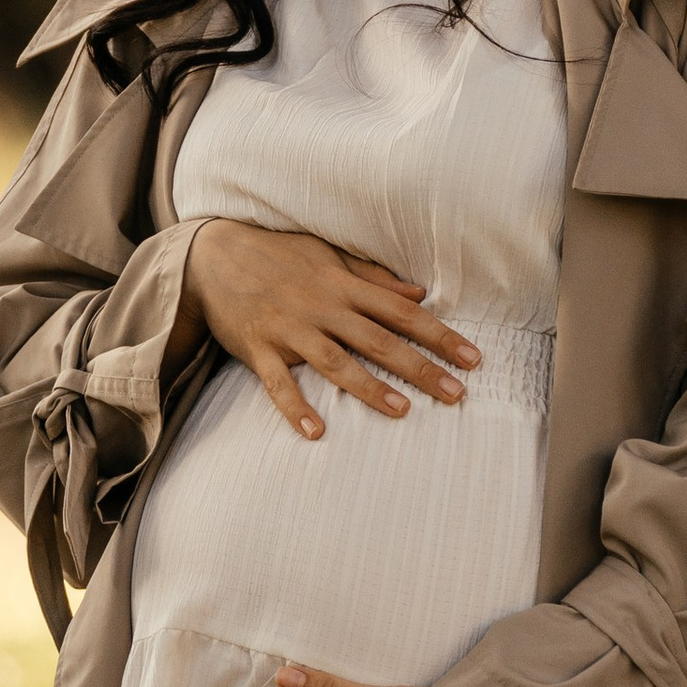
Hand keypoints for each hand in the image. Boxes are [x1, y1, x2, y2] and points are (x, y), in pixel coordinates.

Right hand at [173, 220, 479, 440]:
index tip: (473, 358)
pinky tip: (316, 431)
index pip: (403, 313)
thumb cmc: (278, 254)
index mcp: (344, 284)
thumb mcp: (329, 254)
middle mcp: (322, 306)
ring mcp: (289, 329)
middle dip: (420, 368)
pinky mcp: (258, 348)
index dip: (440, 335)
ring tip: (403, 411)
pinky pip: (278, 382)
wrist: (213, 254)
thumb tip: (420, 293)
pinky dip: (295, 407)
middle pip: (379, 340)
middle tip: (457, 394)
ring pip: (336, 361)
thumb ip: (374, 277)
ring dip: (370, 388)